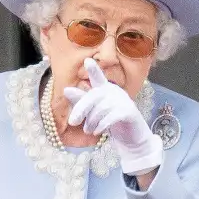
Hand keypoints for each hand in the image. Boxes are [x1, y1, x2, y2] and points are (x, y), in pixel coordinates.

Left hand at [64, 58, 162, 175]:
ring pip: (101, 108)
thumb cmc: (111, 122)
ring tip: (88, 130)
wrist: (131, 138)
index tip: (87, 60)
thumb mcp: (93, 112)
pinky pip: (111, 117)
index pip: (98, 78)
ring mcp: (124, 101)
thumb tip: (66, 89)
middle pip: (94, 96)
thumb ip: (81, 101)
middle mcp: (115, 92)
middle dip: (81, 108)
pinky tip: (97, 132)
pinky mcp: (129, 112)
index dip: (94, 70)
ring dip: (91, 121)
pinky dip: (101, 125)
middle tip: (72, 122)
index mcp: (106, 89)